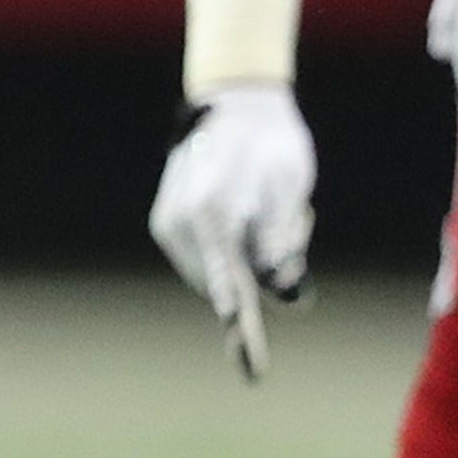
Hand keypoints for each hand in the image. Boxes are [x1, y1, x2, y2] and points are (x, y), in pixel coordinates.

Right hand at [148, 84, 315, 378]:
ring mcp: (170, 224)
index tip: (245, 351)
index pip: (230, 275)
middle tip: (288, 255)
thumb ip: (281, 238)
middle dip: (262, 284)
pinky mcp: (168, 225)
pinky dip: (233, 256)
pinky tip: (251, 216)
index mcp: (214, 207)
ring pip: (216, 276)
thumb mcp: (289, 184)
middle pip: (225, 284)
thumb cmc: (273, 144)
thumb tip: (281, 288)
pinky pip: (207, 262)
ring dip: (249, 268)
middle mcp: (182, 220)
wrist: (235, 106)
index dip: (239, 315)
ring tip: (278, 212)